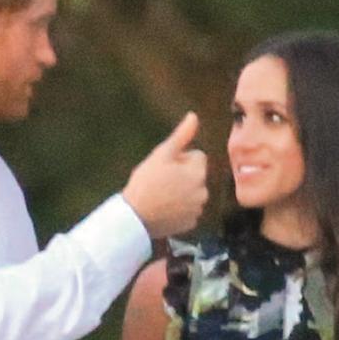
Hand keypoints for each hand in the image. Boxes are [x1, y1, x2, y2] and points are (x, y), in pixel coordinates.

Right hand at [122, 112, 208, 237]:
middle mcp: (203, 192)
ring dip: (182, 192)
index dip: (180, 159)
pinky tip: (164, 208)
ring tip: (161, 195)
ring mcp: (197, 209)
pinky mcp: (190, 223)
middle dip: (183, 176)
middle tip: (161, 181)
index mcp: (198, 173)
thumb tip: (194, 116)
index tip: (165, 167)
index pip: (197, 157)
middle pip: (195, 176)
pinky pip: (188, 210)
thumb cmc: (146, 183)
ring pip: (192, 193)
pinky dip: (179, 209)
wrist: (135, 217)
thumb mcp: (162, 154)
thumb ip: (182, 135)